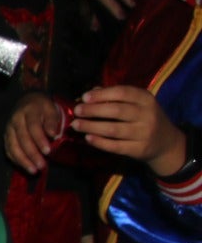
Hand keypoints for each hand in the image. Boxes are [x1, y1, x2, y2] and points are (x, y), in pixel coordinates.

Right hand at [5, 92, 62, 173]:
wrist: (27, 100)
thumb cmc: (42, 107)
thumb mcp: (50, 109)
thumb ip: (52, 121)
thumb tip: (53, 134)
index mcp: (28, 111)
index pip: (33, 127)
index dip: (39, 140)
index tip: (48, 151)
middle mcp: (15, 120)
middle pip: (22, 139)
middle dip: (32, 154)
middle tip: (42, 166)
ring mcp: (8, 129)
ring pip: (13, 146)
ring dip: (23, 160)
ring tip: (33, 171)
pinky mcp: (6, 136)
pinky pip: (8, 150)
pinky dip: (16, 159)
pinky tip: (25, 167)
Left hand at [69, 85, 188, 174]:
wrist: (166, 143)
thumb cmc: (144, 118)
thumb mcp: (137, 103)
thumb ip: (115, 97)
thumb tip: (89, 94)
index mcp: (146, 99)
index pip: (122, 93)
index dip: (102, 94)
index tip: (84, 97)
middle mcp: (147, 115)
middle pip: (116, 111)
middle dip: (93, 110)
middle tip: (76, 111)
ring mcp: (145, 133)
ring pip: (113, 129)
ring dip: (91, 126)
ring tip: (76, 125)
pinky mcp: (139, 149)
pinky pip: (116, 146)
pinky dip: (100, 142)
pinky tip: (88, 138)